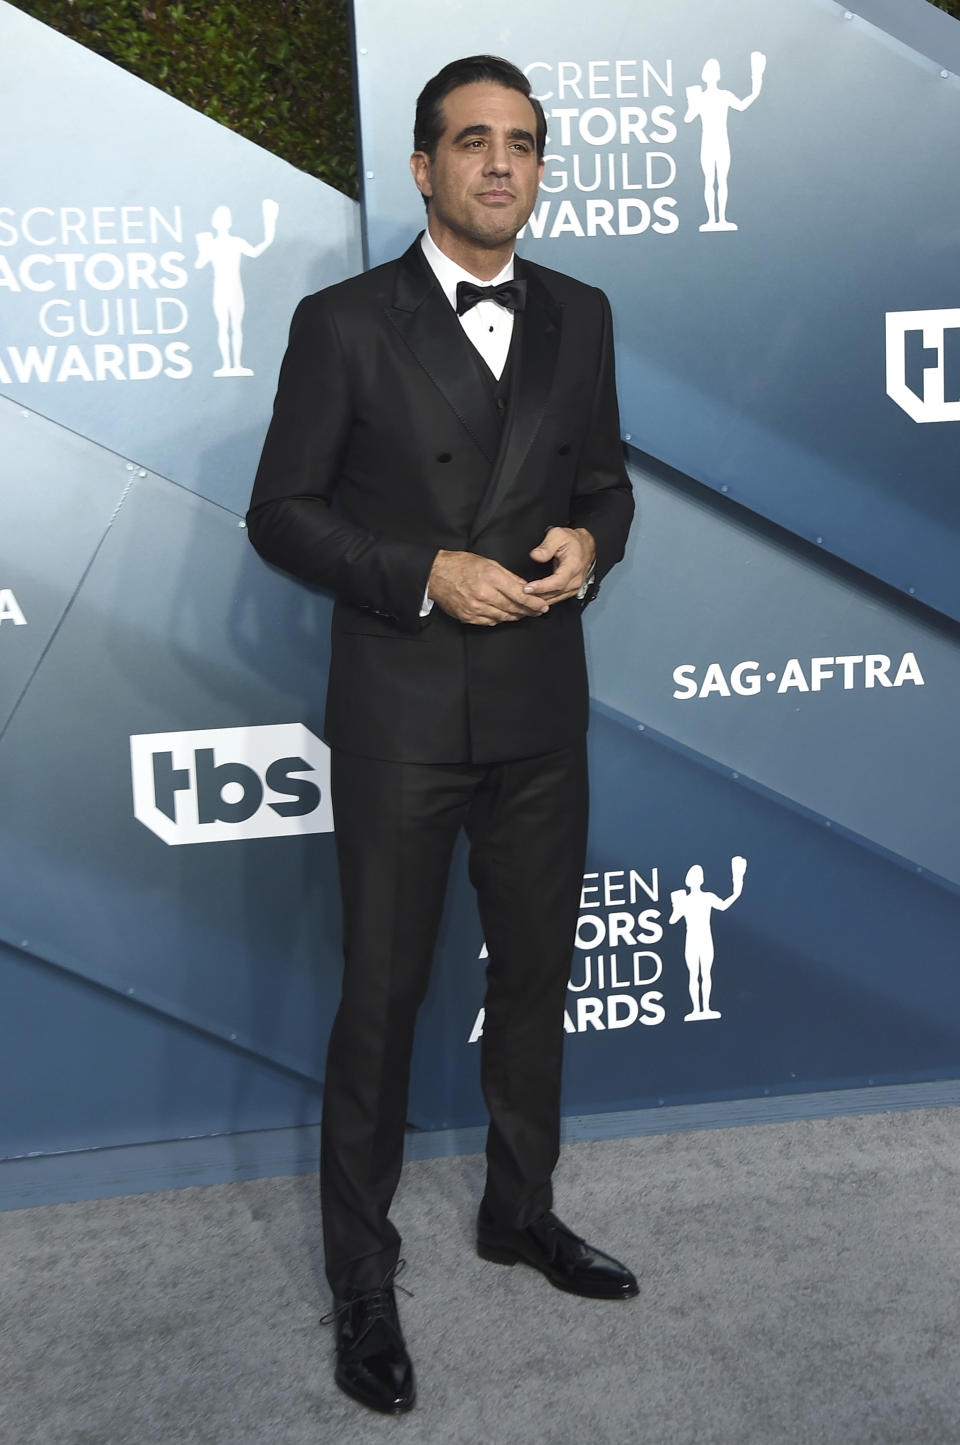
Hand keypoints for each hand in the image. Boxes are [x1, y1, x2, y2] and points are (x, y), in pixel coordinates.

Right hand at [427, 550, 550, 625]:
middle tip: (538, 611)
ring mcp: (475, 608)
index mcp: (491, 578)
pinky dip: (500, 619)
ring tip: (524, 613)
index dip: (534, 603)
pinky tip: (506, 615)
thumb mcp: (488, 563)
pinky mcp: (468, 617)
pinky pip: (490, 622)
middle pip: (514, 608)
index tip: (543, 606)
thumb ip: (509, 576)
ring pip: (503, 617)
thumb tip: (525, 586)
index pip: (520, 595)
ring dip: (516, 616)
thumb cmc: (461, 565)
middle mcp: (484, 595)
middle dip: (529, 611)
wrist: (435, 574)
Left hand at [523, 527, 595, 602]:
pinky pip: (556, 599)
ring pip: (554, 599)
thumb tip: (536, 555)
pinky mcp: (570, 590)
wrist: (585, 545)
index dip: (541, 587)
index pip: (557, 582)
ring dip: (539, 600)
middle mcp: (575, 580)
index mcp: (573, 566)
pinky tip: (533, 598)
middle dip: (536, 596)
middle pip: (554, 594)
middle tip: (519, 594)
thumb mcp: (558, 535)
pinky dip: (544, 600)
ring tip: (523, 597)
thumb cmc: (573, 541)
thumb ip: (546, 546)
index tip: (527, 588)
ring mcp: (574, 587)